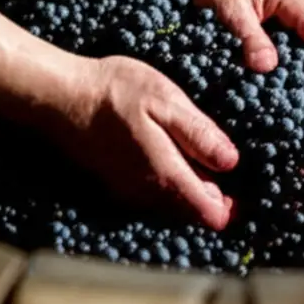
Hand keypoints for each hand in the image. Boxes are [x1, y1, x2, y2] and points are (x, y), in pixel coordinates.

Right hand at [44, 55, 239, 229]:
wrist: (58, 96)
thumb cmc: (113, 92)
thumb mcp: (166, 101)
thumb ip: (199, 134)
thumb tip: (230, 163)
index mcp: (166, 174)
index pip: (208, 212)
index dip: (229, 206)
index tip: (244, 191)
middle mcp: (148, 192)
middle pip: (191, 211)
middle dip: (214, 199)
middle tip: (227, 172)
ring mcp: (128, 190)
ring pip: (171, 204)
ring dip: (190, 191)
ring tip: (204, 164)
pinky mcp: (114, 181)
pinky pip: (151, 194)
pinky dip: (168, 183)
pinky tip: (172, 157)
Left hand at [174, 0, 303, 90]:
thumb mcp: (229, 7)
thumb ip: (250, 37)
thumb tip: (268, 67)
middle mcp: (298, 4)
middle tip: (299, 97)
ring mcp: (288, 11)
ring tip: (287, 89)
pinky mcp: (275, 18)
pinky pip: (294, 40)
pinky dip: (289, 58)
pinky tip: (273, 74)